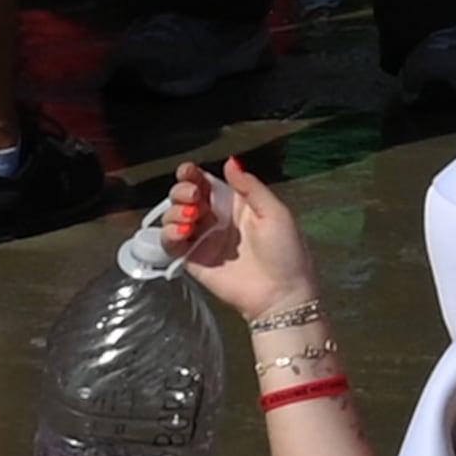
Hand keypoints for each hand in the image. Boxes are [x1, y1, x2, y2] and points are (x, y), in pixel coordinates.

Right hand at [171, 160, 319, 323]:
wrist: (281, 293)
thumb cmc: (286, 253)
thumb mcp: (275, 213)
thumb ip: (250, 187)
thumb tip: (231, 162)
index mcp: (236, 204)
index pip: (206, 183)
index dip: (193, 175)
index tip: (189, 171)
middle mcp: (216, 219)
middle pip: (185, 196)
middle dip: (182, 191)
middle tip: (194, 198)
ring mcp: (202, 239)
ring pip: (172, 216)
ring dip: (174, 211)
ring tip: (191, 217)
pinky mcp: (192, 259)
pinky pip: (170, 242)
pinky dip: (169, 233)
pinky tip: (182, 232)